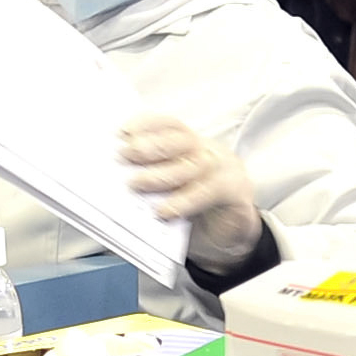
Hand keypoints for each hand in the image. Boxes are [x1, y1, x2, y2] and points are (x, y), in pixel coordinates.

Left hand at [120, 113, 262, 268]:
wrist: (235, 231)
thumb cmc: (198, 208)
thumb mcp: (176, 188)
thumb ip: (155, 177)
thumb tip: (120, 176)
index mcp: (192, 145)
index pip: (171, 125)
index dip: (147, 125)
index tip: (122, 132)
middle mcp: (208, 152)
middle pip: (180, 141)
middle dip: (150, 146)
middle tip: (124, 154)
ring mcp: (224, 169)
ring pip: (192, 166)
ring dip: (160, 174)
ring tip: (135, 184)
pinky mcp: (235, 192)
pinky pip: (207, 193)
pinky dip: (183, 201)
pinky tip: (163, 212)